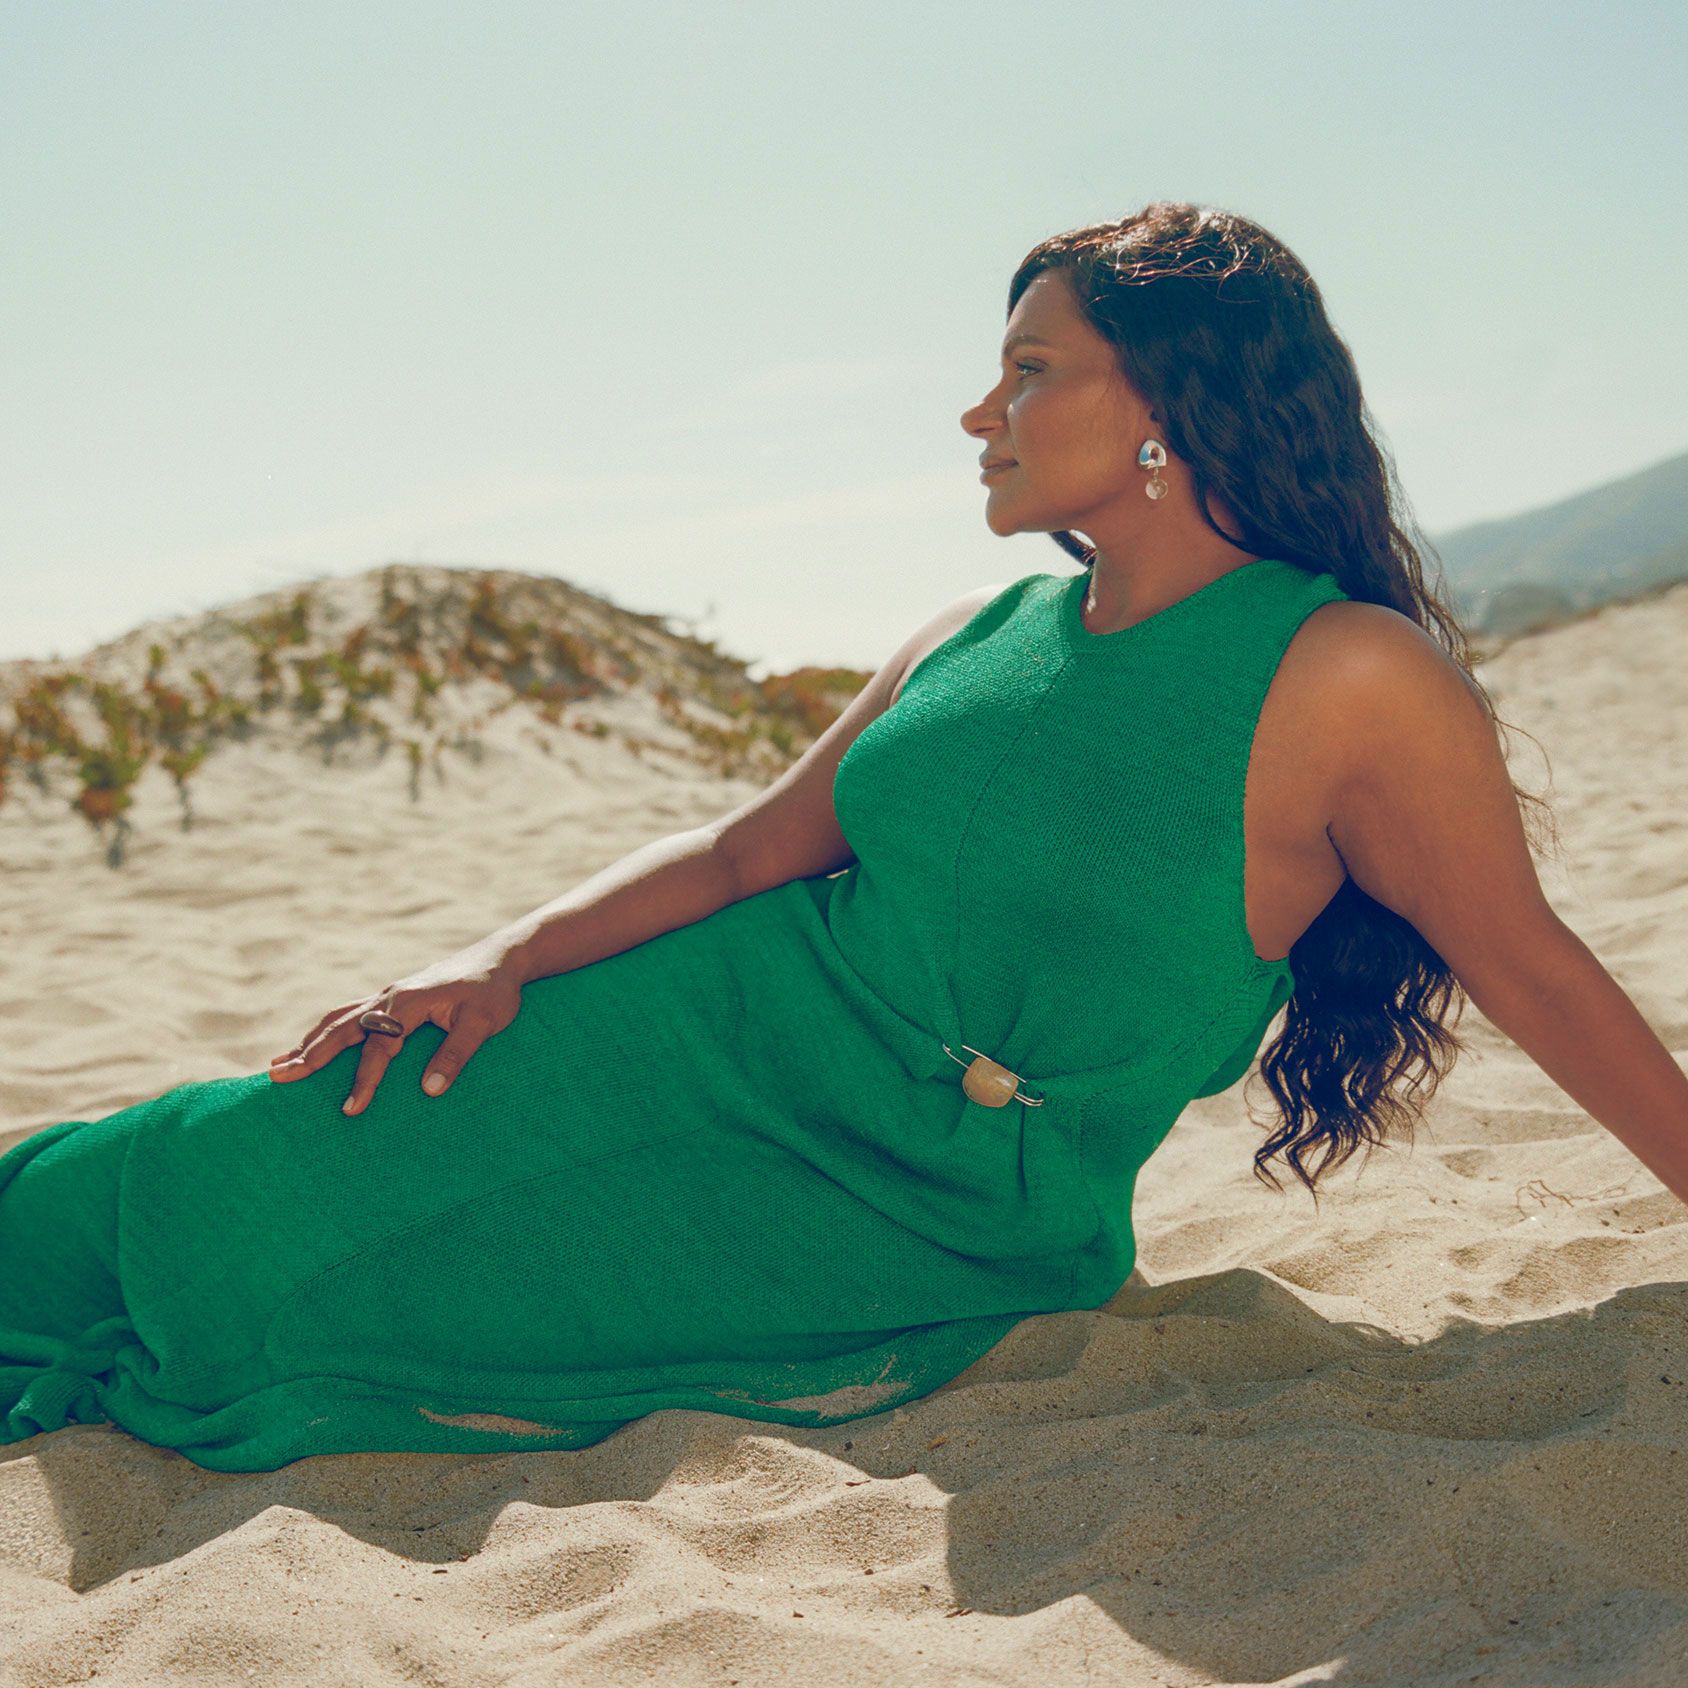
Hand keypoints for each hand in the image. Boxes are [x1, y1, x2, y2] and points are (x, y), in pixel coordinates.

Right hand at [267, 945, 525, 1115]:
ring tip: (277, 1064)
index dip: (365, 1079)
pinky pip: (350, 1015)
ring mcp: (388, 996)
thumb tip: (429, 1091)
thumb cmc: (494, 993)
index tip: (351, 1109)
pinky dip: (326, 1031)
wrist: (500, 959)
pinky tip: (312, 1044)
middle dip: (309, 1055)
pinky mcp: (392, 1000)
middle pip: (342, 1028)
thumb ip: (457, 1054)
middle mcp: (391, 997)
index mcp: (410, 1002)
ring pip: (339, 1019)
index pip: (380, 1046)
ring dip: (309, 1041)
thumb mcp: (483, 1024)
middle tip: (276, 1078)